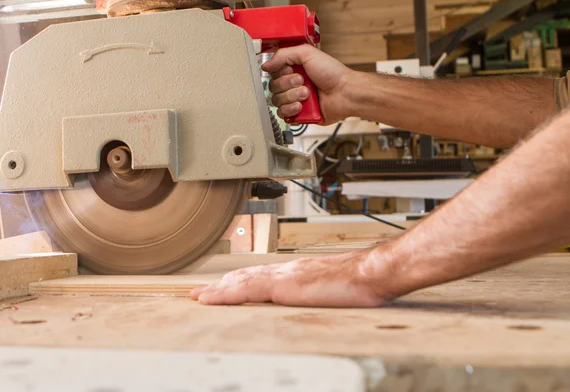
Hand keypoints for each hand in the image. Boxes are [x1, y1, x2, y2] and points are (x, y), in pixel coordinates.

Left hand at [190, 247, 396, 306]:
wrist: (369, 273)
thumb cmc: (358, 281)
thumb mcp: (333, 286)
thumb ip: (316, 290)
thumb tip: (310, 298)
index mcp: (296, 272)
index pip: (260, 276)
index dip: (239, 281)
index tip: (223, 286)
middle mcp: (285, 270)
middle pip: (245, 276)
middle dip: (222, 285)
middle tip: (201, 292)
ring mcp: (282, 276)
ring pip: (240, 282)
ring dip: (218, 290)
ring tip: (199, 297)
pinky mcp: (283, 286)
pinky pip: (246, 291)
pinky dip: (225, 294)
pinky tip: (210, 299)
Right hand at [262, 45, 355, 124]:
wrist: (345, 92)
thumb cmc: (332, 73)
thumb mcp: (307, 53)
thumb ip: (283, 55)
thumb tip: (265, 65)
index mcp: (293, 69)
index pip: (272, 72)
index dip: (279, 73)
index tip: (291, 70)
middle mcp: (292, 85)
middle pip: (272, 87)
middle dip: (287, 84)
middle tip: (303, 82)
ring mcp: (294, 100)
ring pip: (276, 101)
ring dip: (291, 96)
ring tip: (306, 94)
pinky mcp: (298, 114)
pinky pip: (283, 114)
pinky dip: (290, 109)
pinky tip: (301, 106)